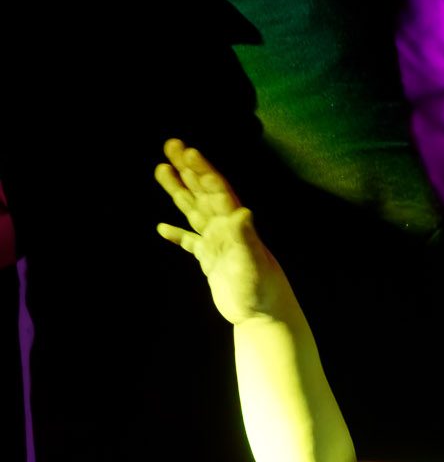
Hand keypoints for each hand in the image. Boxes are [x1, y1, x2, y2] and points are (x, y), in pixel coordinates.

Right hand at [154, 140, 292, 325]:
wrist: (264, 317)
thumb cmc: (262, 291)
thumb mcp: (253, 263)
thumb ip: (245, 237)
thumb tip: (243, 211)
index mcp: (235, 226)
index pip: (217, 190)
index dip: (202, 169)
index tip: (187, 150)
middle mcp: (226, 230)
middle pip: (203, 192)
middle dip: (188, 169)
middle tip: (171, 144)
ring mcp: (218, 244)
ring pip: (194, 211)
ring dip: (179, 191)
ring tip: (161, 170)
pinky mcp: (211, 262)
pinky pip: (190, 243)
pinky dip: (177, 234)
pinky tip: (162, 228)